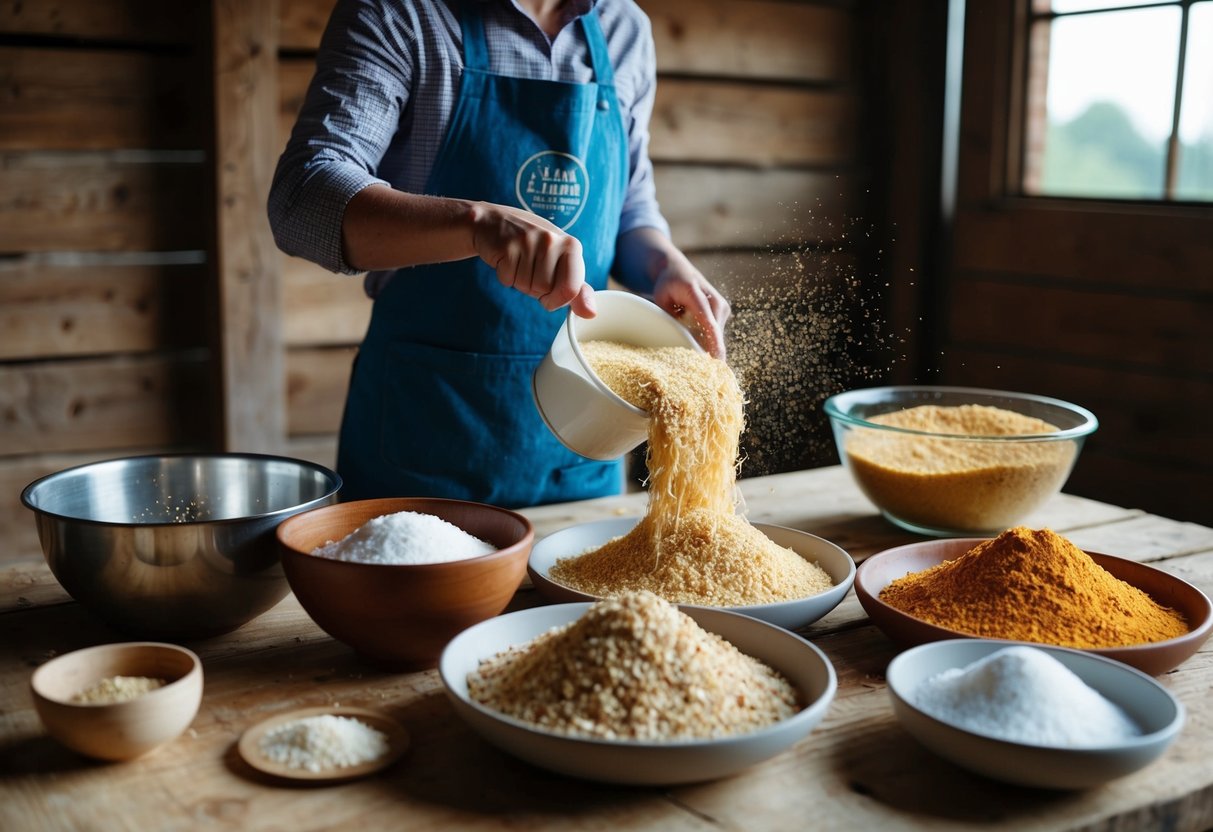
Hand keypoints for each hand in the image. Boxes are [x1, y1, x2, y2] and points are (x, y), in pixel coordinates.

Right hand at [469, 202, 595, 317]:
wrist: (493, 223)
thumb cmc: (532, 246)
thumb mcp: (559, 263)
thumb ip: (576, 289)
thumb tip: (591, 314)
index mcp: (572, 246)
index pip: (571, 289)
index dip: (557, 300)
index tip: (550, 293)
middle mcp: (552, 241)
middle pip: (545, 290)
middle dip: (534, 289)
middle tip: (529, 267)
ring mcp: (529, 241)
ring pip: (526, 286)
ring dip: (519, 281)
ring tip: (518, 261)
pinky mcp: (507, 246)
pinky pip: (508, 279)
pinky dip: (505, 276)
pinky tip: (506, 259)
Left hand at [650, 250, 730, 358]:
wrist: (678, 270)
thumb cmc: (667, 285)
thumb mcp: (661, 299)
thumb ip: (671, 318)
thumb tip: (681, 340)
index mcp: (697, 295)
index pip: (708, 323)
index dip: (713, 343)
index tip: (717, 360)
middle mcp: (716, 302)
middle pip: (715, 335)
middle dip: (710, 355)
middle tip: (703, 377)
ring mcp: (722, 309)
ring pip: (716, 337)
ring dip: (708, 350)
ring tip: (699, 367)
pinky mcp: (722, 315)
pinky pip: (715, 335)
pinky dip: (708, 344)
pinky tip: (699, 354)